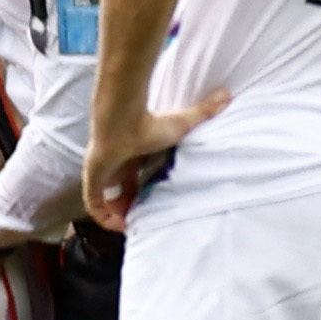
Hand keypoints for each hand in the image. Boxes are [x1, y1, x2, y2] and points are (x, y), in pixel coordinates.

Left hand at [82, 82, 228, 231]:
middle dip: (131, 205)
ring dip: (118, 214)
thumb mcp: (182, 124)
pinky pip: (93, 205)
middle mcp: (116, 165)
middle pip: (120, 190)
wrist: (122, 121)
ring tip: (134, 225)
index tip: (155, 202)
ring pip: (105, 200)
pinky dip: (104, 218)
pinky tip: (120, 226)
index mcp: (132, 156)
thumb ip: (204, 111)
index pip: (134, 177)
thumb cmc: (150, 123)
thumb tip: (227, 93)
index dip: (141, 192)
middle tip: (145, 218)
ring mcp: (102, 172)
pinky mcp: (93, 179)